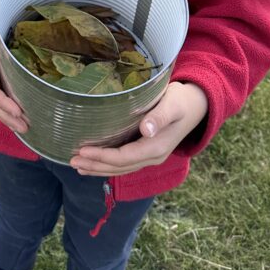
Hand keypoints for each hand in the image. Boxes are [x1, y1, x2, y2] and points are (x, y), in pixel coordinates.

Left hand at [69, 81, 207, 176]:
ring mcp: (151, 156)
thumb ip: (159, 116)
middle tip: (71, 161)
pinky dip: (108, 166)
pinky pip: (125, 164)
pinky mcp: (148, 151)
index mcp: (156, 147)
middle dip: (95, 165)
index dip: (101, 156)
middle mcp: (153, 156)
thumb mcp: (172, 103)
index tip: (82, 150)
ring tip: (78, 167)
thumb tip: (146, 130)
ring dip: (99, 168)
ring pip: (121, 169)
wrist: (198, 104)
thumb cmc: (182, 99)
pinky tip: (95, 164)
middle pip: (119, 167)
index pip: (123, 157)